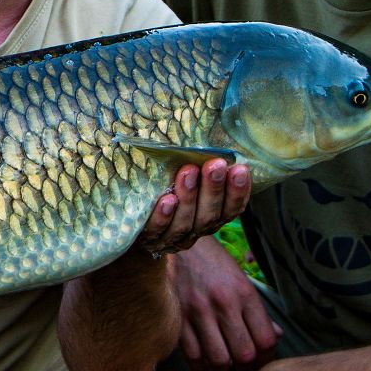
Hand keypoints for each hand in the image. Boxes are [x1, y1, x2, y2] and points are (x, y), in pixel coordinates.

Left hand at [136, 160, 251, 257]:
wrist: (130, 223)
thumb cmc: (166, 188)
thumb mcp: (186, 177)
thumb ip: (199, 165)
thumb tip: (210, 132)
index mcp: (212, 215)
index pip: (231, 208)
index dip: (238, 191)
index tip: (240, 168)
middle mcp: (196, 229)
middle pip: (210, 215)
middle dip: (213, 189)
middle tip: (215, 165)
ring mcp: (173, 238)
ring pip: (186, 223)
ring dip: (189, 197)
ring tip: (188, 171)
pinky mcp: (150, 239)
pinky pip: (157, 230)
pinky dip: (163, 217)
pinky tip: (167, 200)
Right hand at [172, 235, 280, 370]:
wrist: (180, 246)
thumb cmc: (215, 265)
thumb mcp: (242, 281)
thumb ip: (258, 311)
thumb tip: (276, 337)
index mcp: (245, 294)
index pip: (266, 340)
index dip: (266, 358)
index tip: (260, 360)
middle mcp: (224, 303)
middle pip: (244, 354)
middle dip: (245, 367)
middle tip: (241, 365)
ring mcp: (199, 311)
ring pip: (219, 360)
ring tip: (223, 367)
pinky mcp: (178, 317)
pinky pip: (193, 356)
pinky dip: (201, 368)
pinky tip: (204, 364)